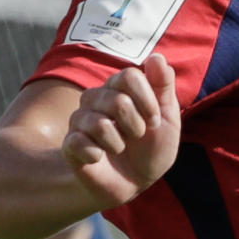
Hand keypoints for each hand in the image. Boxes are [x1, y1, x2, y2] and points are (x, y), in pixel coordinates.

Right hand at [63, 55, 180, 207]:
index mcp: (121, 89)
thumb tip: (157, 57)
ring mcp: (80, 120)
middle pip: (116, 99)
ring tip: (121, 148)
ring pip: (99, 123)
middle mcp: (97, 99)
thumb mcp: (168, 118)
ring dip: (119, 142)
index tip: (155, 120)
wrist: (135, 182)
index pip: (129, 76)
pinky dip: (97, 154)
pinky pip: (79, 142)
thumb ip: (163, 86)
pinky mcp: (70, 143)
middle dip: (136, 124)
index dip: (147, 100)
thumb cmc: (152, 148)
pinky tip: (100, 158)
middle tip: (138, 136)